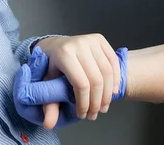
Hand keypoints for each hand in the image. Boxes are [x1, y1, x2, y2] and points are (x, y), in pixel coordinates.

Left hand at [13, 46, 127, 128]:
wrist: (55, 44)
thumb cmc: (52, 65)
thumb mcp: (48, 82)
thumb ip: (49, 103)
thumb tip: (48, 124)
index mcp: (63, 53)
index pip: (81, 84)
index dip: (85, 103)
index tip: (83, 114)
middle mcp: (78, 44)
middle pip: (96, 80)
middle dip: (97, 102)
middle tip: (94, 114)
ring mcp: (90, 40)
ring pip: (108, 73)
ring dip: (108, 94)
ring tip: (102, 107)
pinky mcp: (100, 39)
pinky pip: (113, 63)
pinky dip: (115, 80)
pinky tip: (112, 93)